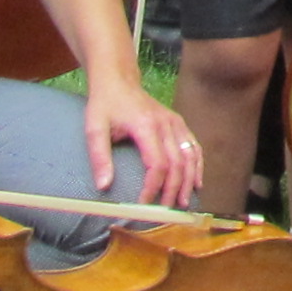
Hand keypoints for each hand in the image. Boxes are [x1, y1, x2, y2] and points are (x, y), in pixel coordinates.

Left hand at [86, 73, 200, 212]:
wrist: (118, 80)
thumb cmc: (105, 104)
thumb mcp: (94, 128)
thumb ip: (99, 157)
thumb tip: (103, 187)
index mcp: (146, 126)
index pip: (157, 164)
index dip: (153, 187)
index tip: (143, 203)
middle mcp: (166, 124)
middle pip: (177, 163)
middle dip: (172, 189)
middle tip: (165, 210)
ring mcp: (175, 122)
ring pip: (190, 156)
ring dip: (188, 181)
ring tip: (183, 202)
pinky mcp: (178, 123)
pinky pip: (194, 146)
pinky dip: (197, 166)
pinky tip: (196, 182)